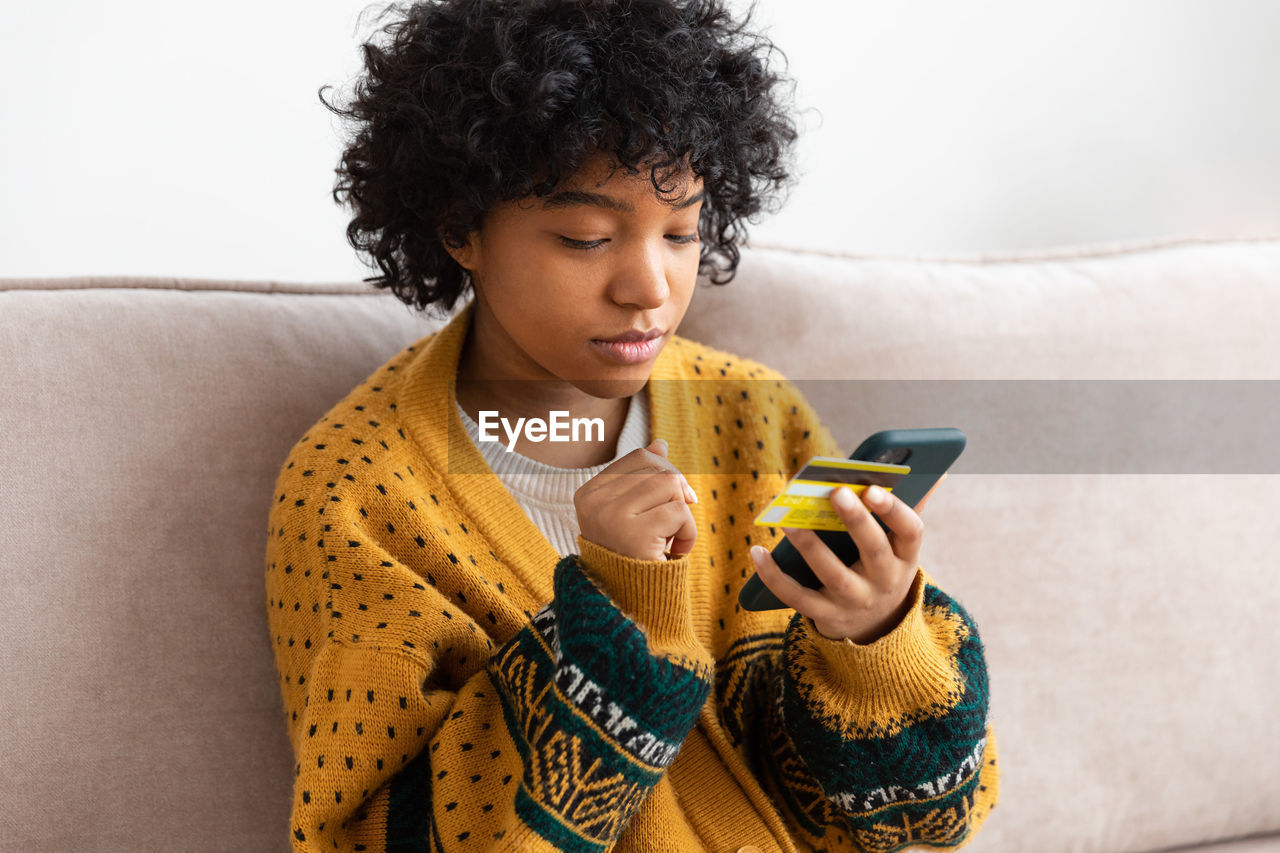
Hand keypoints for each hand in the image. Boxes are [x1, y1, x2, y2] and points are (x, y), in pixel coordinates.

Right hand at [574, 438, 697, 561]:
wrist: (628, 605)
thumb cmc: (631, 556)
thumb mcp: (632, 512)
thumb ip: (642, 478)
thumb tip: (659, 443)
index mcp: (589, 493)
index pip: (640, 457)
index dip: (666, 472)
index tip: (674, 498)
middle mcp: (595, 502)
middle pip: (659, 469)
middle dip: (677, 494)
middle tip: (674, 524)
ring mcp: (612, 517)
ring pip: (671, 486)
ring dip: (683, 515)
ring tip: (670, 540)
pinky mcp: (635, 534)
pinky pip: (680, 512)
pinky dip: (689, 533)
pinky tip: (674, 552)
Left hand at [750, 483, 924, 643]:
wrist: (876, 625)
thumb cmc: (882, 566)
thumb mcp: (900, 545)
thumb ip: (909, 507)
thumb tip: (934, 472)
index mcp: (905, 556)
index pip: (910, 531)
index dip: (894, 510)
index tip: (872, 488)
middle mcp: (885, 581)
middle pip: (873, 550)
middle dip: (855, 521)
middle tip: (835, 491)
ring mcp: (855, 602)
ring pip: (832, 574)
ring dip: (809, 545)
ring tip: (788, 519)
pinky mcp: (826, 616)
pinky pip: (797, 597)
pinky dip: (774, 577)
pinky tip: (757, 552)